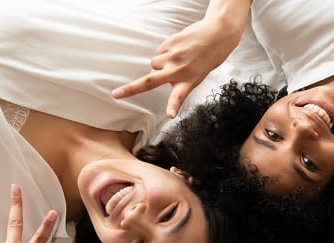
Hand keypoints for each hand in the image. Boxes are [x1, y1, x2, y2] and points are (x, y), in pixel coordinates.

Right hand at [112, 14, 243, 116]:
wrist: (217, 35)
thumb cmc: (207, 60)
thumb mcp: (196, 77)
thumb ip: (178, 82)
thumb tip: (156, 77)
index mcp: (188, 83)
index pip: (179, 97)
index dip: (173, 106)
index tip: (169, 116)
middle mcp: (179, 71)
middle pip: (150, 81)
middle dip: (130, 89)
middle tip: (116, 94)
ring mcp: (173, 57)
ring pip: (154, 65)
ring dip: (159, 65)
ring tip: (176, 60)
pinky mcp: (170, 44)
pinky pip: (159, 52)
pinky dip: (164, 53)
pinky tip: (178, 50)